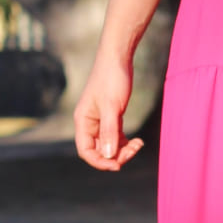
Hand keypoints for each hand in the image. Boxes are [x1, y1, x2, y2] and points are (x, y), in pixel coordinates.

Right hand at [73, 55, 142, 171]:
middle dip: (116, 155)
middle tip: (135, 149)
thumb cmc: (111, 79)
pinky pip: (116, 137)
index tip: (118, 165)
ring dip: (123, 150)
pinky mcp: (112, 116)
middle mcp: (89, 123)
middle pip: (99, 151)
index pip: (86, 151)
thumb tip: (108, 156)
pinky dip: (126, 142)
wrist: (118, 58)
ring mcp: (100, 121)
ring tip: (139, 144)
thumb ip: (109, 131)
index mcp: (83, 122)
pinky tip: (138, 140)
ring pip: (109, 146)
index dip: (100, 162)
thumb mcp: (112, 106)